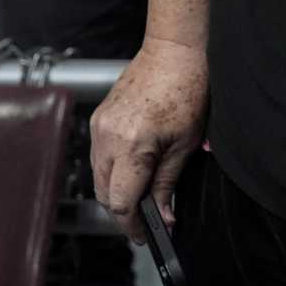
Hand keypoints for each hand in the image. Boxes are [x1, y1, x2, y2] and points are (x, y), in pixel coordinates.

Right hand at [90, 37, 207, 243]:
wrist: (173, 51)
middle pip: (104, 193)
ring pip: (98, 177)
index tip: (144, 234)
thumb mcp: (185, 143)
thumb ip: (168, 183)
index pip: (120, 202)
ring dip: (116, 189)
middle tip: (147, 217)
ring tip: (142, 191)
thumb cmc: (187, 89)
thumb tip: (163, 216)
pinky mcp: (97, 119)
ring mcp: (99, 127)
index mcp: (132, 146)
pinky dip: (113, 168)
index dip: (132, 224)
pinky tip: (133, 165)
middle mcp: (108, 138)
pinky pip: (99, 155)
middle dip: (123, 210)